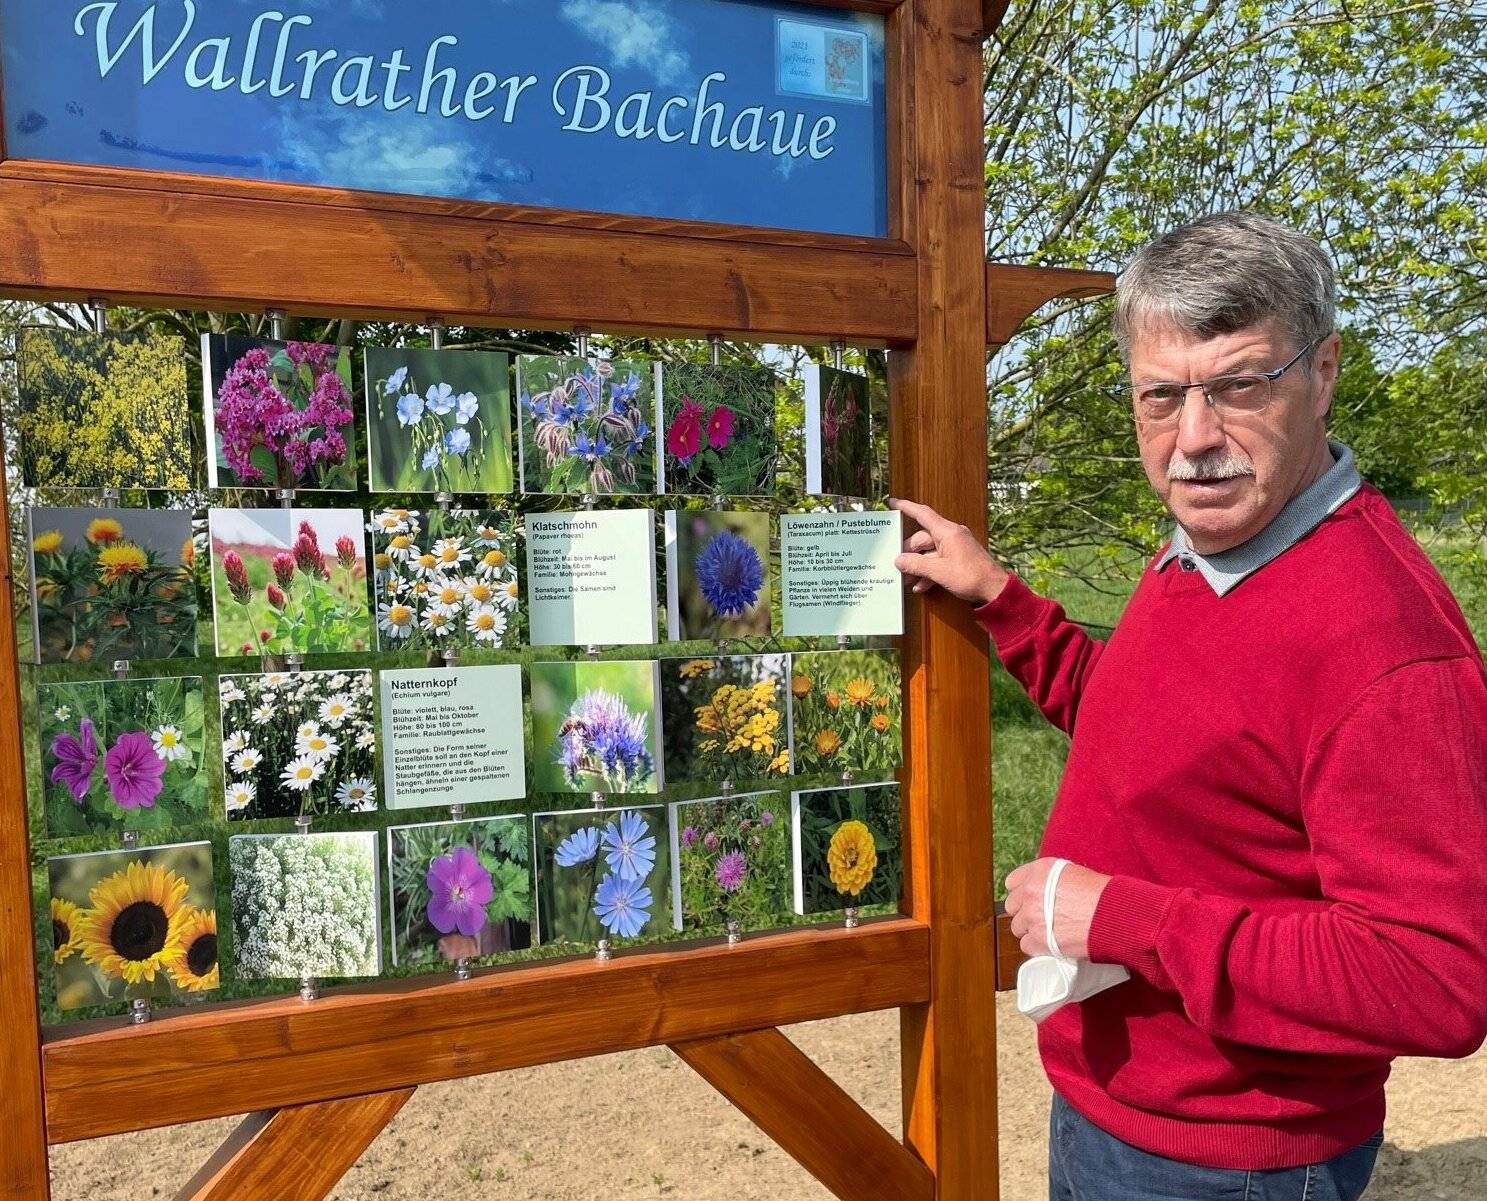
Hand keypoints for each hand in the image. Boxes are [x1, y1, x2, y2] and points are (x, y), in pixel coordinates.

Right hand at [889, 498, 1009, 606]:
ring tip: (906, 579)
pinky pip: (938, 561)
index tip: (892, 502)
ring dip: (917, 566)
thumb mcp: (939, 571)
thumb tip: (899, 561)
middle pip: (922, 538)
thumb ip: (917, 565)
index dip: (906, 507)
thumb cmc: (971, 576)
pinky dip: (929, 572)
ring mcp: (955, 547)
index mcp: (947, 532)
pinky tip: (920, 586)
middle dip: (908, 553)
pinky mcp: (958, 558)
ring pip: (929, 552)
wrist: (994, 590)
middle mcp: (951, 535)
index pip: (922, 514)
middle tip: (896, 565)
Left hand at [1004, 857, 1110, 960]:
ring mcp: (1032, 916)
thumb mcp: (1073, 874)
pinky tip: (1052, 943)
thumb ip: (1050, 881)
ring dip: (1031, 930)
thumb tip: (1042, 891)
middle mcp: (1030, 891)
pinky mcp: (1038, 939)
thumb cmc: (1102, 894)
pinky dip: (1037, 947)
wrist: (1115, 915)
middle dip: (1025, 913)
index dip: (1022, 893)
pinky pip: (1026, 945)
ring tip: (1050, 932)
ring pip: (1017, 927)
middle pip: (1012, 907)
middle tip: (1042, 918)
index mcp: (1038, 871)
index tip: (1030, 900)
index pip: (1012, 883)